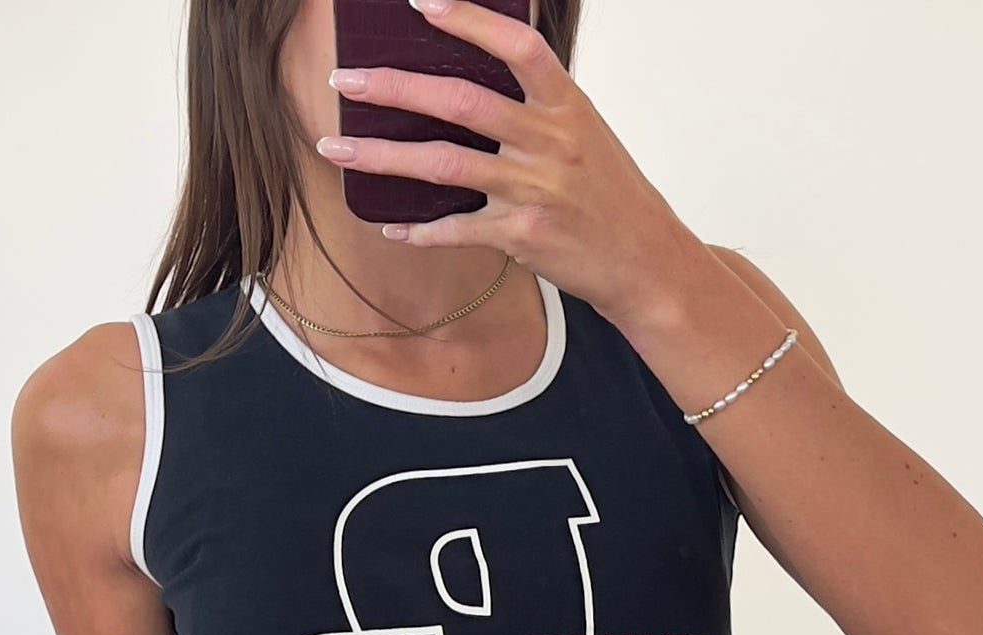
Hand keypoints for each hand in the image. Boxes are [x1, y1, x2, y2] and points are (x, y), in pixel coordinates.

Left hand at [319, 0, 701, 330]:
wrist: (645, 260)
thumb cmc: (609, 195)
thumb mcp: (584, 133)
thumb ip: (536, 105)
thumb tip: (477, 76)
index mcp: (565, 106)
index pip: (516, 47)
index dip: (469, 21)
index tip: (423, 3)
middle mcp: (549, 142)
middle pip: (461, 103)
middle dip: (395, 88)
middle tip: (346, 81)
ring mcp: (534, 190)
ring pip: (444, 165)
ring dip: (383, 156)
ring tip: (338, 148)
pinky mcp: (523, 235)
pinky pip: (459, 229)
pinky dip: (421, 230)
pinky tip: (392, 228)